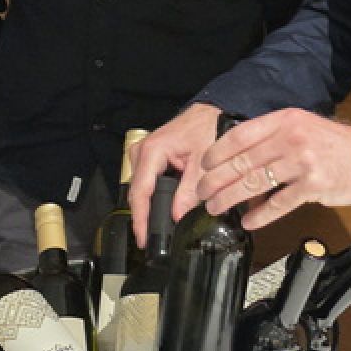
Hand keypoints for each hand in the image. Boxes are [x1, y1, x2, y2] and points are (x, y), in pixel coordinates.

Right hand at [128, 103, 219, 246]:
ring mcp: (142, 154)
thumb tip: (178, 216)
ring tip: (160, 228)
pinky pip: (147, 182)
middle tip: (155, 240)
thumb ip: (190, 191)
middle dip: (146, 216)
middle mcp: (142, 152)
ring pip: (142, 189)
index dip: (142, 219)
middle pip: (138, 193)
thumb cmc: (208, 128)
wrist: (212, 111)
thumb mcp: (203, 163)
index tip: (144, 238)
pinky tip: (163, 208)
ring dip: (151, 207)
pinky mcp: (148, 158)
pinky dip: (155, 196)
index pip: (141, 192)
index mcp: (152, 151)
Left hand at [197, 108, 350, 231]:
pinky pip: (278, 203)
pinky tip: (248, 220)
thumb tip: (239, 155)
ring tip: (216, 207)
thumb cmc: (336, 145)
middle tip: (203, 192)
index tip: (204, 165)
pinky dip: (259, 215)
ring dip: (230, 198)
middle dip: (216, 180)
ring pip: (254, 183)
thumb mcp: (303, 127)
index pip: (240, 134)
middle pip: (242, 161)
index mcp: (285, 120)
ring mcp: (303, 162)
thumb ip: (273, 136)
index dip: (217, 151)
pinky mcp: (313, 185)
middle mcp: (292, 138)